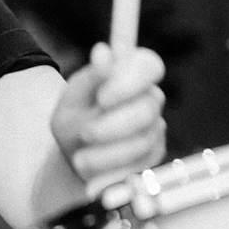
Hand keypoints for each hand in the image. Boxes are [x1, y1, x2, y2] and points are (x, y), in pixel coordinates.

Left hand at [51, 44, 166, 187]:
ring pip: (142, 142)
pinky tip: (93, 177)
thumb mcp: (72, 99)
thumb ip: (89, 79)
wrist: (74, 157)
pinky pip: (140, 167)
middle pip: (147, 109)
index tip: (102, 98)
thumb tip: (103, 51)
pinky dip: (113, 174)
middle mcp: (150, 99)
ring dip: (106, 155)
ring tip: (79, 160)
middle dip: (112, 126)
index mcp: (132, 74)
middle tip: (84, 134)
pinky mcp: (154, 157)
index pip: (150, 65)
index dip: (130, 82)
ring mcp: (155, 129)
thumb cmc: (75, 120)